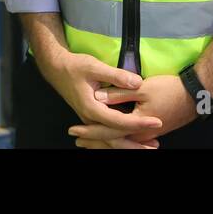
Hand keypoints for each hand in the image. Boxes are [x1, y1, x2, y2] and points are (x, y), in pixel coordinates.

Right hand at [36, 48, 162, 145]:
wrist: (56, 68)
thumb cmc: (75, 66)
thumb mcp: (95, 67)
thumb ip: (116, 75)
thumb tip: (138, 82)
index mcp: (91, 108)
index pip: (118, 121)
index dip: (138, 123)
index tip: (156, 121)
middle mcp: (90, 119)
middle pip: (114, 139)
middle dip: (135, 145)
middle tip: (155, 145)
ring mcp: (90, 121)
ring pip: (110, 140)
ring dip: (129, 145)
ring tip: (149, 147)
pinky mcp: (92, 118)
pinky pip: (107, 135)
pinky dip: (120, 139)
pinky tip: (133, 140)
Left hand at [69, 75, 197, 147]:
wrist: (194, 94)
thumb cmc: (169, 89)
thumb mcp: (142, 88)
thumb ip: (118, 92)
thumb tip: (98, 96)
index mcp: (136, 125)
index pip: (107, 131)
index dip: (90, 131)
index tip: (74, 130)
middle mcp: (141, 135)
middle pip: (113, 141)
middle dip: (94, 140)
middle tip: (76, 139)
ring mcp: (147, 134)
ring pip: (121, 141)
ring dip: (104, 141)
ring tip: (88, 141)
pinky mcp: (152, 130)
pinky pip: (129, 137)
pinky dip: (117, 138)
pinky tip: (112, 136)